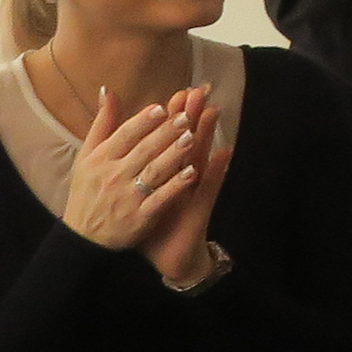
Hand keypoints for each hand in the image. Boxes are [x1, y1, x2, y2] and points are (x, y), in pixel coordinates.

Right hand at [59, 88, 199, 255]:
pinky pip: (160, 199)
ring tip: (193, 137)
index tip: (162, 107)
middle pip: (143, 150)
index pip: (124, 135)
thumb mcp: (87, 157)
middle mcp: (112, 176)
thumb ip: (102, 124)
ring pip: (154, 172)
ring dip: (174, 154)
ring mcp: (127, 198)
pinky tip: (193, 173)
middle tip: (187, 116)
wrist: (83, 238)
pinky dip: (176, 186)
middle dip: (165, 133)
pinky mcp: (140, 218)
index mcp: (99, 159)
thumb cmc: (87, 191)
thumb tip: (108, 90)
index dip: (143, 121)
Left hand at [141, 84, 234, 287]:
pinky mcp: (200, 208)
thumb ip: (135, 173)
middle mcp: (182, 178)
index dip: (173, 117)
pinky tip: (224, 152)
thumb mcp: (142, 198)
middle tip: (198, 90)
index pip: (169, 140)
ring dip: (208, 134)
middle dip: (191, 116)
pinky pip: (209, 186)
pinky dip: (217, 169)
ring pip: (201, 157)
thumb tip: (126, 152)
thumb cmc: (155, 227)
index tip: (176, 92)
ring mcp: (194, 191)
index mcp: (165, 173)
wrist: (170, 261)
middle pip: (187, 141)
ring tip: (213, 110)